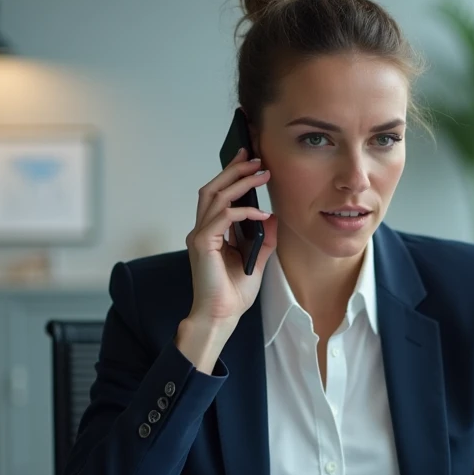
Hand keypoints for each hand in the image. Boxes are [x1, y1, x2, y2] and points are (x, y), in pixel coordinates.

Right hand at [177, 148, 277, 369]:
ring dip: (239, 182)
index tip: (249, 159)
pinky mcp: (202, 244)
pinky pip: (223, 217)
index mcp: (211, 233)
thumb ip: (264, 238)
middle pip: (212, 189)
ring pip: (215, 196)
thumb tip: (274, 217)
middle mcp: (201, 231)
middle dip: (234, 170)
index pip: (218, 196)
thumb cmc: (232, 294)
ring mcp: (199, 236)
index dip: (231, 174)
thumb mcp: (256, 260)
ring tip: (260, 174)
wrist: (220, 316)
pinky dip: (244, 212)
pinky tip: (261, 213)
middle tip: (255, 158)